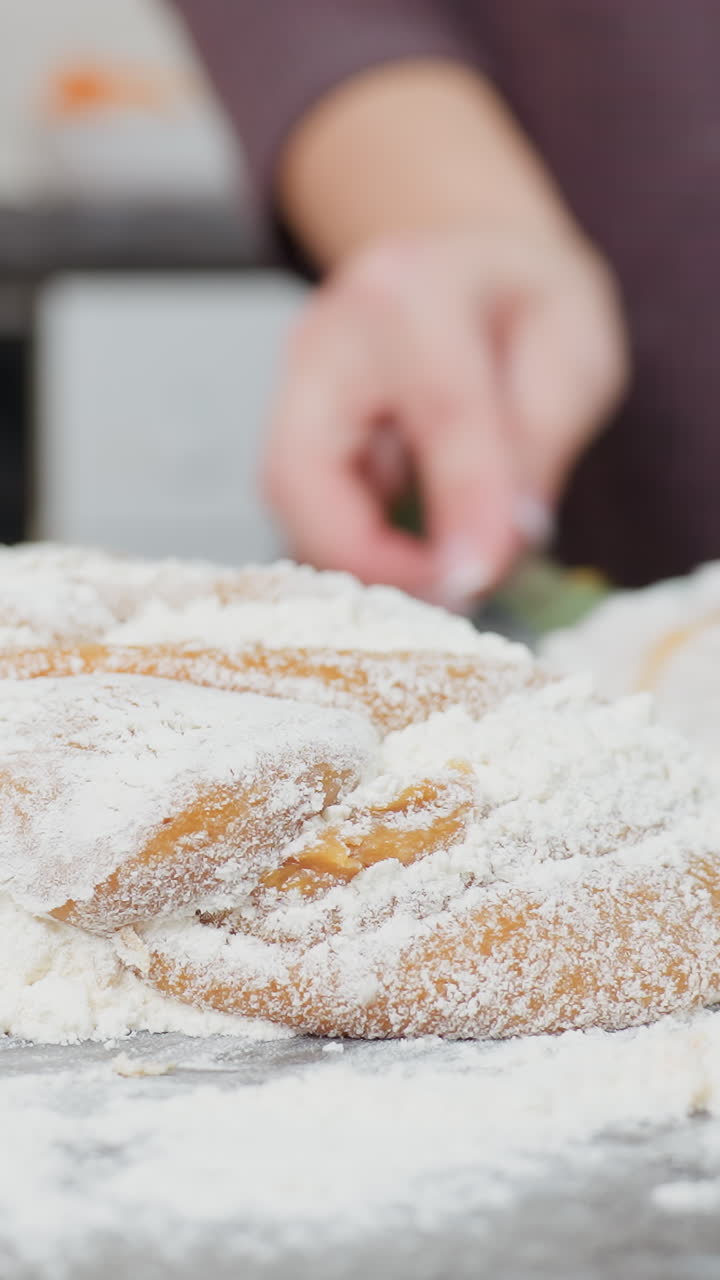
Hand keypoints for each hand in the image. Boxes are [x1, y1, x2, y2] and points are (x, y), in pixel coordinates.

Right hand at [264, 228, 627, 607]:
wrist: (468, 262)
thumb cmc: (525, 301)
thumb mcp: (574, 351)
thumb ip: (541, 440)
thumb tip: (502, 542)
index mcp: (417, 288)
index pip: (439, 411)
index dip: (461, 505)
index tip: (481, 578)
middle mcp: (331, 330)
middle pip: (306, 469)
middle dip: (368, 556)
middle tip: (446, 595)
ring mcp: (294, 378)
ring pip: (290, 499)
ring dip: (359, 557)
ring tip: (439, 578)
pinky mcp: (287, 420)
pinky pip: (303, 504)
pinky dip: (354, 544)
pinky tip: (411, 555)